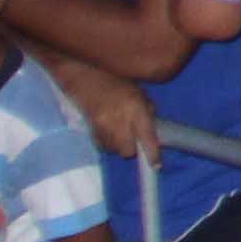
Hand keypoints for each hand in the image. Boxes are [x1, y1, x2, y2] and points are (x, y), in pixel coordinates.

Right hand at [37, 45, 159, 161]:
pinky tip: (107, 131)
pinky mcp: (89, 129)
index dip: (152, 154)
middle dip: (132, 148)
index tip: (156, 166)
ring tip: (119, 131)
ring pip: (113, 150)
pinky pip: (101, 145)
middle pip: (127, 151)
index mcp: (135, 108)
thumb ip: (147, 109)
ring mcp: (102, 126)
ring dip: (119, 145)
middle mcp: (119, 120)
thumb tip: (153, 126)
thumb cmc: (114, 79)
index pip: (146, 137)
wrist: (83, 76)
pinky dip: (106, 142)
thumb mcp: (137, 90)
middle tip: (134, 138)